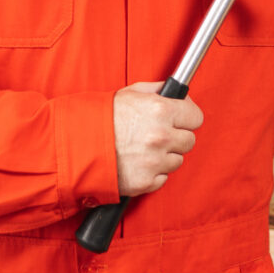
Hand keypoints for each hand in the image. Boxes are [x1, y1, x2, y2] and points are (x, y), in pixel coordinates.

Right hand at [112, 82, 203, 196]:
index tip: (181, 120)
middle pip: (189, 141)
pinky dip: (153, 173)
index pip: (196, 118)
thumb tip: (176, 92)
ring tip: (143, 149)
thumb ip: (157, 91)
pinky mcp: (146, 181)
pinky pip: (162, 178)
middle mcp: (161, 136)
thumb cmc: (101, 118)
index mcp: (160, 110)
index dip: (187, 118)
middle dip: (176, 138)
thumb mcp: (130, 93)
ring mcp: (154, 161)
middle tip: (158, 135)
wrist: (77, 145)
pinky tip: (138, 163)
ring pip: (177, 161)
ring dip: (165, 156)